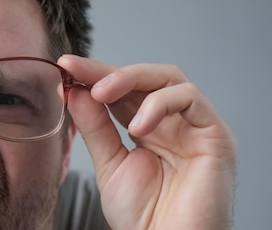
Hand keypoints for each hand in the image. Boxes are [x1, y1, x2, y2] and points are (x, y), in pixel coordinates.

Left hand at [58, 55, 236, 229]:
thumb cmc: (144, 217)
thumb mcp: (108, 164)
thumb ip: (94, 127)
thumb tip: (75, 91)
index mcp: (148, 128)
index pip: (122, 91)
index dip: (94, 75)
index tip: (65, 67)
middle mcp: (172, 123)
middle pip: (143, 77)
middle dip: (106, 71)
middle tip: (75, 69)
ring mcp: (195, 127)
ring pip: (168, 77)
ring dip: (130, 78)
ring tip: (101, 94)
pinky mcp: (216, 135)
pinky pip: (190, 98)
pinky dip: (159, 103)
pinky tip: (137, 127)